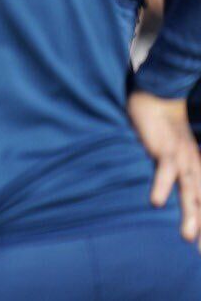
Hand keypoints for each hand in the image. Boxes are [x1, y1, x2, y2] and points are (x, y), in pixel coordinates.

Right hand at [129, 90, 200, 249]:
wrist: (157, 99)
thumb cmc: (161, 131)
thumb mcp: (171, 157)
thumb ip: (172, 176)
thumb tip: (164, 200)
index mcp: (198, 171)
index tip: (199, 251)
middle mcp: (196, 168)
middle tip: (199, 253)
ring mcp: (183, 160)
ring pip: (190, 191)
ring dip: (191, 214)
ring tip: (187, 237)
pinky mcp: (166, 150)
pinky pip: (165, 171)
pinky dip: (162, 186)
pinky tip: (157, 203)